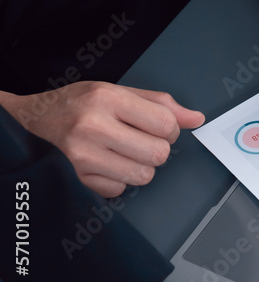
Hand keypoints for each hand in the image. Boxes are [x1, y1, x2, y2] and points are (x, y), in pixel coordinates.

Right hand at [0, 82, 202, 196]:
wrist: (39, 117)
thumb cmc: (83, 103)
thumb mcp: (121, 92)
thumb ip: (162, 104)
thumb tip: (196, 119)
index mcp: (108, 99)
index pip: (165, 124)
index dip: (171, 130)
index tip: (161, 129)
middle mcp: (93, 126)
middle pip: (158, 154)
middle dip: (158, 149)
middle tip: (143, 140)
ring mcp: (83, 154)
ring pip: (143, 176)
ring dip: (142, 166)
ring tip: (126, 152)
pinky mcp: (78, 176)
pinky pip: (120, 190)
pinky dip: (120, 180)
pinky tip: (108, 163)